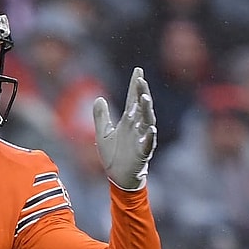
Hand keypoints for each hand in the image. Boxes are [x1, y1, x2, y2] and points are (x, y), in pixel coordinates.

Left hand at [93, 67, 156, 190]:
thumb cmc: (113, 155)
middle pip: (141, 106)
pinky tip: (150, 127)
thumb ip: (101, 116)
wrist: (118, 177)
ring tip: (144, 97)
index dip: (135, 86)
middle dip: (141, 93)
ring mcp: (141, 139)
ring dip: (146, 109)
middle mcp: (137, 127)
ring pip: (147, 121)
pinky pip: (148, 143)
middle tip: (140, 79)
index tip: (138, 71)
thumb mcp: (103, 134)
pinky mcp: (143, 152)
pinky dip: (149, 136)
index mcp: (128, 121)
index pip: (132, 100)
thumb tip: (98, 98)